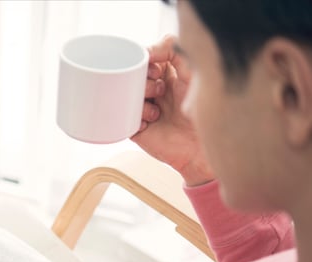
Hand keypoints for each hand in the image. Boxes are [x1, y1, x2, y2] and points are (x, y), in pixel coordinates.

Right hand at [132, 34, 213, 185]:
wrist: (203, 146)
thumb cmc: (203, 110)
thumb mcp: (192, 71)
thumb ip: (173, 51)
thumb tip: (146, 51)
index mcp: (165, 75)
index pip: (144, 61)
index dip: (145, 63)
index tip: (156, 70)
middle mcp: (153, 92)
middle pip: (132, 77)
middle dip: (143, 82)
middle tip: (158, 90)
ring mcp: (143, 110)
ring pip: (125, 97)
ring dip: (139, 102)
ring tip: (156, 112)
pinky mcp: (136, 130)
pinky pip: (122, 120)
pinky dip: (134, 120)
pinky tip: (150, 124)